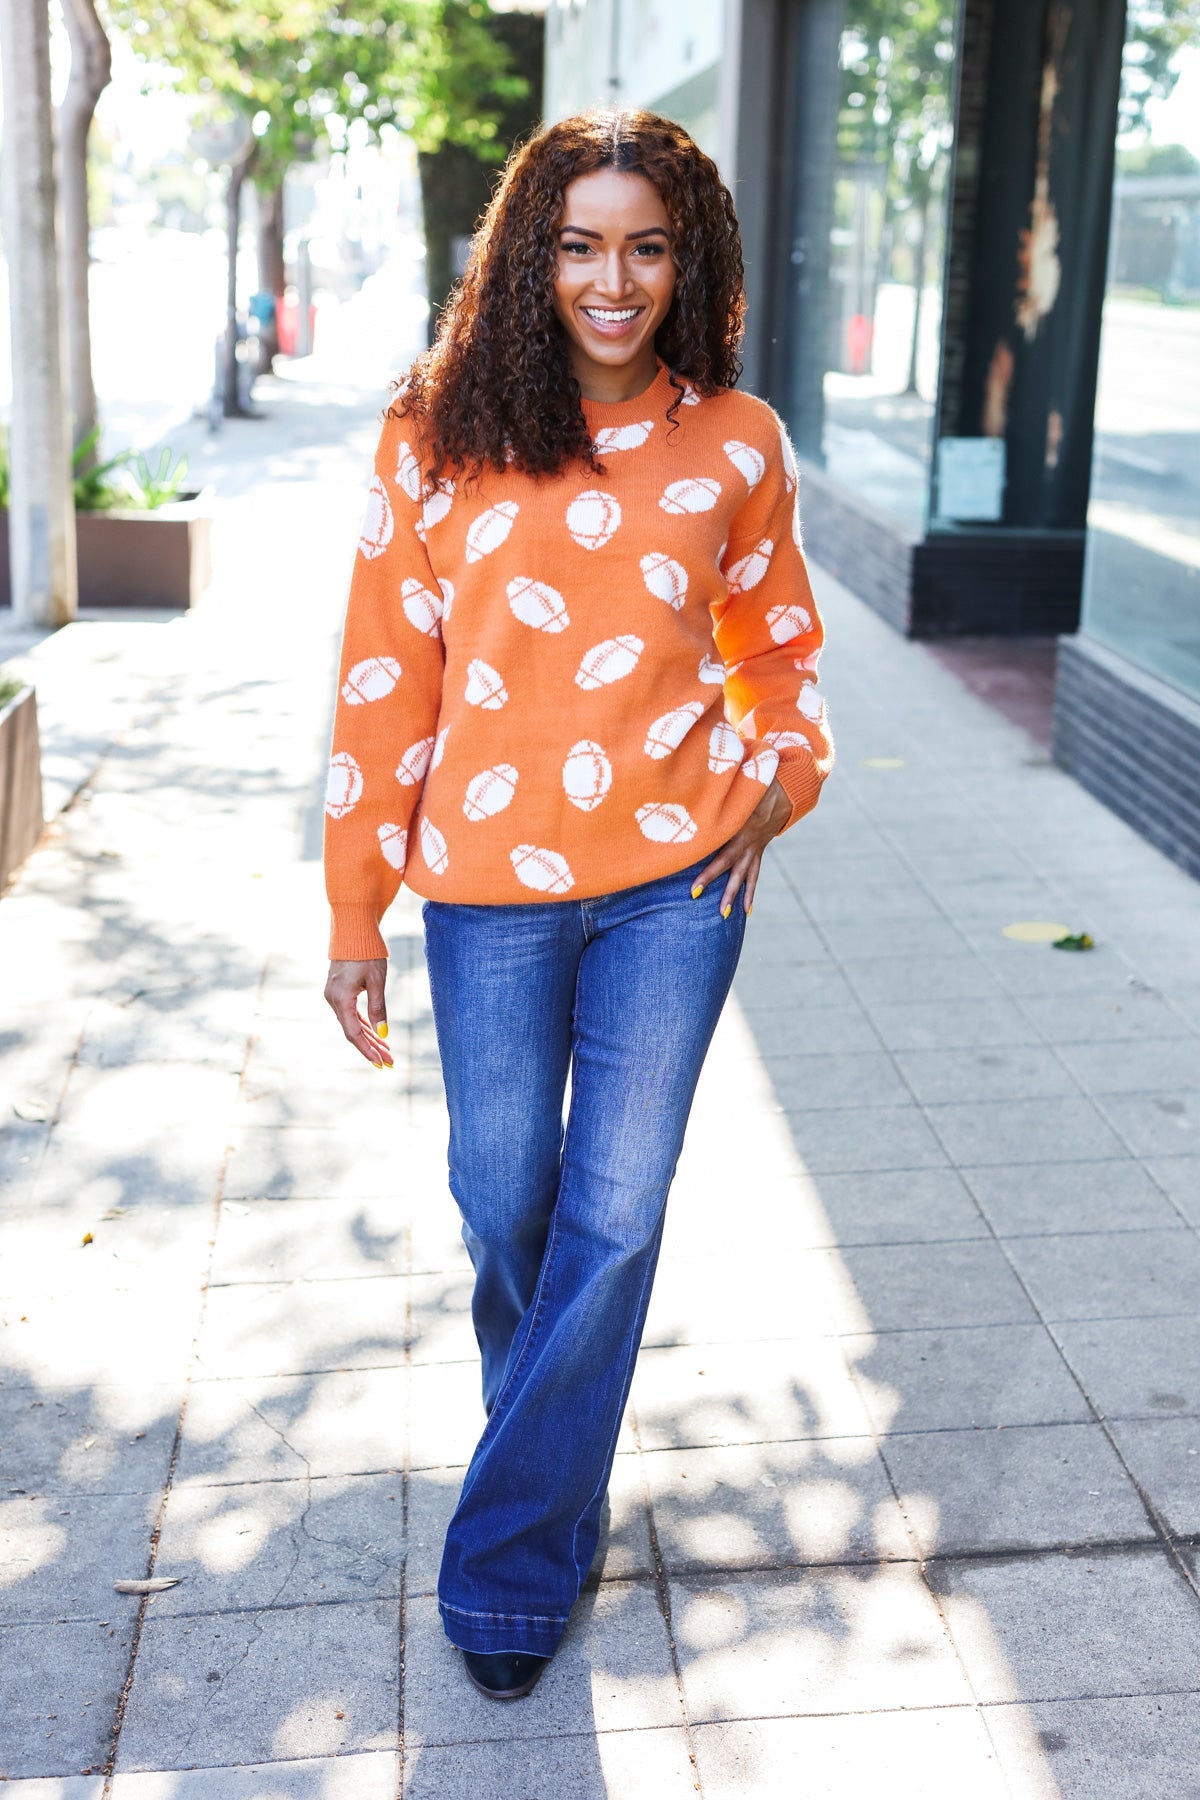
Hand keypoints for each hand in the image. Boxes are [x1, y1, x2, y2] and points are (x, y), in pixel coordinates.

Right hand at [325, 958, 392, 1067]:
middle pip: (353, 1031)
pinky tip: (376, 1034)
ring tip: (387, 1051)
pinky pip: (351, 1014)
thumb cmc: (367, 954)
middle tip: (389, 1062)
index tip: (380, 1063)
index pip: (354, 1033)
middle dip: (371, 1048)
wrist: (353, 931)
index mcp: (341, 999)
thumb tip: (384, 1033)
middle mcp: (333, 1000)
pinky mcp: (338, 991)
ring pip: (352, 1023)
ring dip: (369, 1037)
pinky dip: (363, 1024)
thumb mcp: (377, 981)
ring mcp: (334, 996)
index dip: (367, 1050)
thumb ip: (378, 1008)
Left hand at [692, 777, 790, 916]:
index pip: (722, 851)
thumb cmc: (756, 785)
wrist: (786, 792)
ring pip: (743, 875)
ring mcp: (755, 848)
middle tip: (696, 896)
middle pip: (729, 864)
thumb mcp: (740, 786)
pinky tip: (747, 910)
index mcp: (741, 825)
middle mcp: (748, 840)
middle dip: (712, 880)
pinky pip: (754, 874)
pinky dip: (750, 892)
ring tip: (725, 914)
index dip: (709, 870)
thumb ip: (722, 791)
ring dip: (734, 894)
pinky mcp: (758, 852)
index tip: (694, 886)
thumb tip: (698, 789)